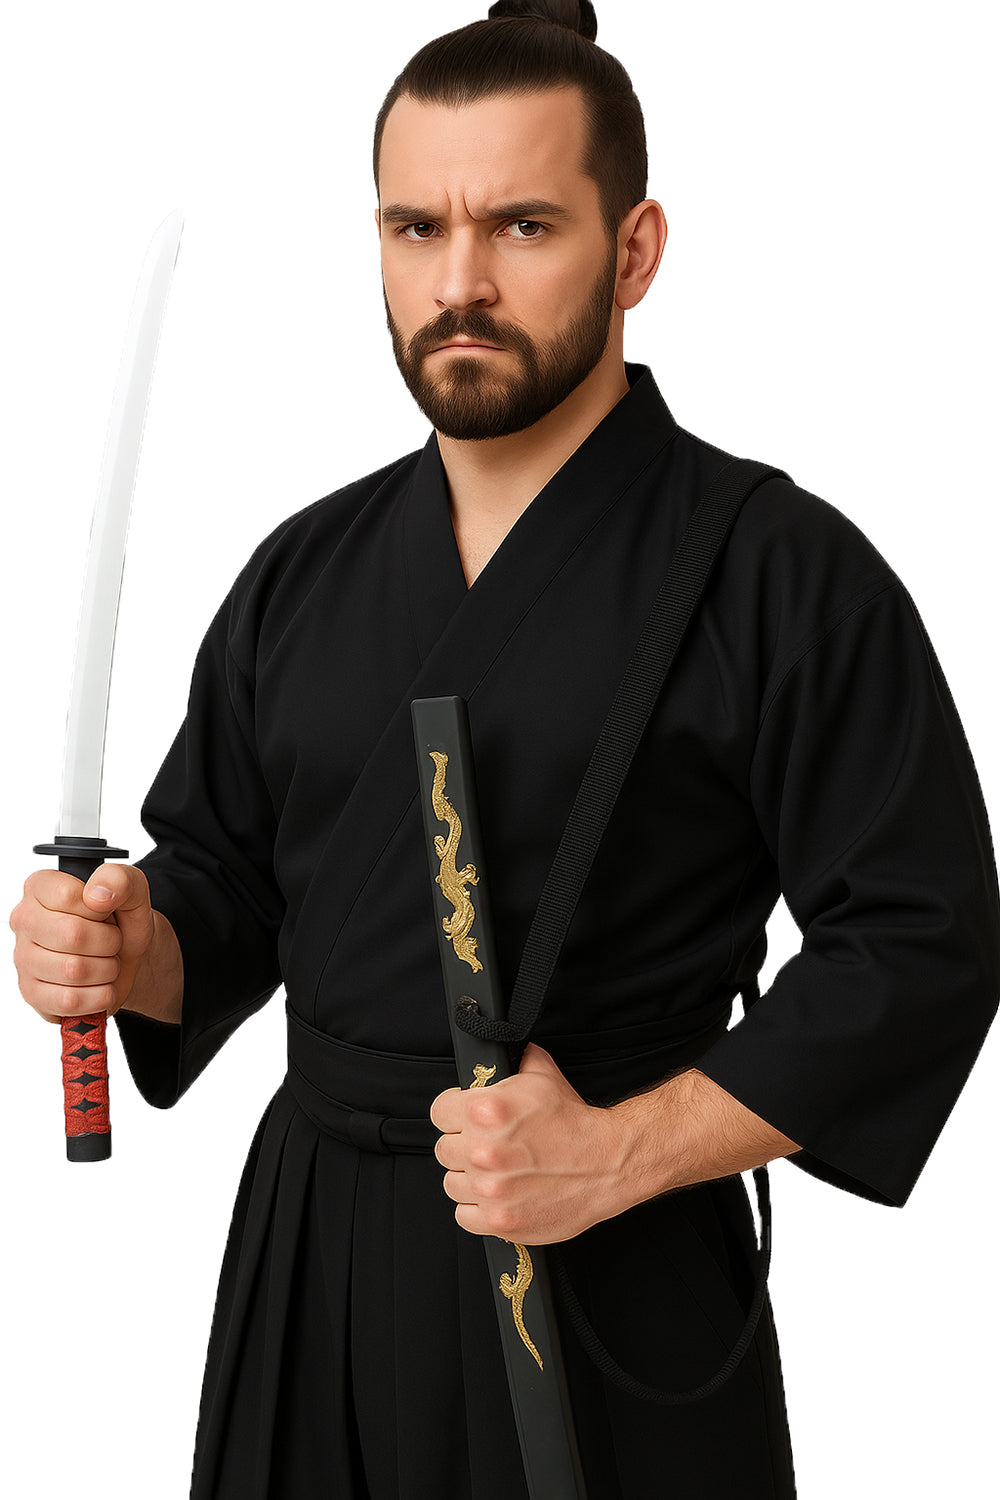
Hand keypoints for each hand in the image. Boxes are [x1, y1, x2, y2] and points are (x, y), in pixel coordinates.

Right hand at [10, 864, 154, 1021]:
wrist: (126, 957)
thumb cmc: (121, 921)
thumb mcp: (133, 891)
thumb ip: (119, 879)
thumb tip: (96, 895)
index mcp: (39, 887)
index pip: (69, 896)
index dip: (100, 909)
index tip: (105, 912)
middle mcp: (23, 920)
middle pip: (72, 935)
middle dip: (109, 941)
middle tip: (112, 941)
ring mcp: (23, 958)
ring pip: (74, 970)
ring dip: (107, 969)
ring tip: (106, 961)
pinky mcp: (31, 993)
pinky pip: (70, 1001)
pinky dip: (99, 996)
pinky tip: (100, 985)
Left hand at [430, 1043, 634, 1244]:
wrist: (608, 1163)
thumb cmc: (575, 1121)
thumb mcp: (541, 1075)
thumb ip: (514, 1060)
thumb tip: (499, 1051)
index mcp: (485, 1111)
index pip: (439, 1112)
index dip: (453, 1114)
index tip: (465, 1120)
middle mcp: (482, 1151)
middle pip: (444, 1150)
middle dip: (463, 1146)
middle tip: (487, 1146)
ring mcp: (491, 1190)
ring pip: (452, 1184)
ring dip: (469, 1179)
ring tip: (495, 1172)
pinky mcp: (501, 1221)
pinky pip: (464, 1216)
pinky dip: (478, 1209)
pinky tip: (498, 1196)